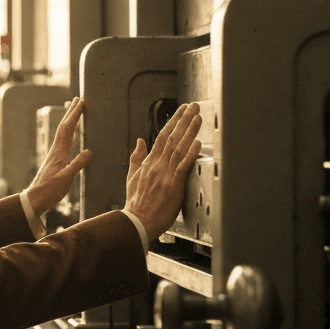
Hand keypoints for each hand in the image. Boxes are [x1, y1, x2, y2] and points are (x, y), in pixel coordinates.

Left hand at [25, 97, 94, 213]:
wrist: (35, 199)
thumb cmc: (50, 190)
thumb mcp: (66, 178)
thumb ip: (78, 164)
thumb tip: (89, 151)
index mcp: (59, 152)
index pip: (68, 129)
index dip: (74, 115)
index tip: (81, 102)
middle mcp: (56, 150)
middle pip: (64, 127)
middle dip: (71, 112)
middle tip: (77, 99)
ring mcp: (55, 155)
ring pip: (63, 133)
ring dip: (69, 121)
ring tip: (74, 112)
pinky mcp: (55, 161)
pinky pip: (64, 142)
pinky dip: (69, 134)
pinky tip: (71, 137)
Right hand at [124, 102, 202, 241]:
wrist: (136, 221)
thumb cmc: (136, 203)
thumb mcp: (131, 177)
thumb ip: (136, 158)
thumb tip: (139, 142)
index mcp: (149, 162)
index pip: (162, 136)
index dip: (173, 122)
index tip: (182, 111)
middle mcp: (157, 165)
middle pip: (172, 137)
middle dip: (184, 120)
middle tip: (193, 106)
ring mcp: (165, 174)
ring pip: (178, 148)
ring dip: (189, 131)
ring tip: (198, 117)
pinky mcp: (173, 185)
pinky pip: (183, 166)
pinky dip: (190, 154)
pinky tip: (197, 143)